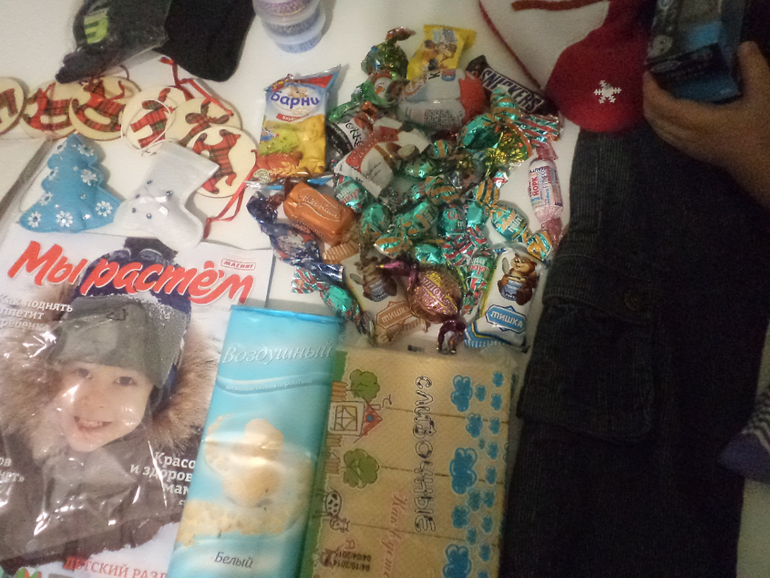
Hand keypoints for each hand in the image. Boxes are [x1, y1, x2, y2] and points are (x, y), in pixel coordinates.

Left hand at [643, 42, 769, 209]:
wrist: (760, 165)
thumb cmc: (760, 131)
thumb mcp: (763, 96)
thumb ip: (754, 69)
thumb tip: (744, 45)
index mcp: (698, 121)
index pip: (663, 106)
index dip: (651, 90)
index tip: (648, 73)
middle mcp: (686, 135)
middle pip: (654, 118)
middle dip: (647, 98)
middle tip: (650, 79)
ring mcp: (686, 146)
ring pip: (657, 129)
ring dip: (651, 110)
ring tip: (655, 92)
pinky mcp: (690, 152)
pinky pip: (665, 135)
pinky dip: (659, 121)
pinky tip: (667, 111)